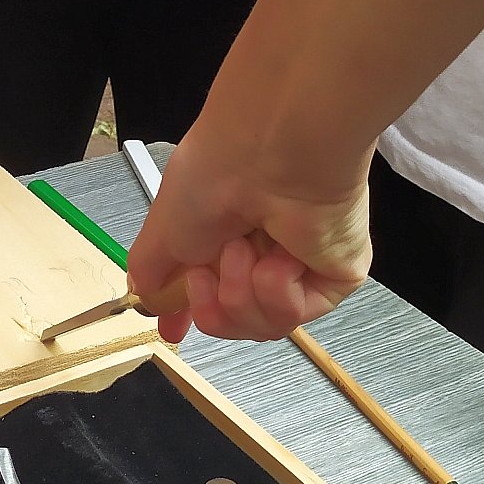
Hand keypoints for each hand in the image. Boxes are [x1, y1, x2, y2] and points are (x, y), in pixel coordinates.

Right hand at [126, 108, 372, 340]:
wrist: (266, 152)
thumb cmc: (214, 175)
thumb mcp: (163, 229)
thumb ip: (151, 270)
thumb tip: (146, 298)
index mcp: (225, 237)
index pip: (212, 293)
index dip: (192, 315)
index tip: (173, 331)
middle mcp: (264, 251)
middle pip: (234, 320)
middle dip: (212, 307)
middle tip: (204, 276)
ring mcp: (302, 265)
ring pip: (264, 325)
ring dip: (240, 292)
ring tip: (242, 250)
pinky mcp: (336, 276)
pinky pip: (296, 314)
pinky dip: (276, 288)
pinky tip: (278, 253)